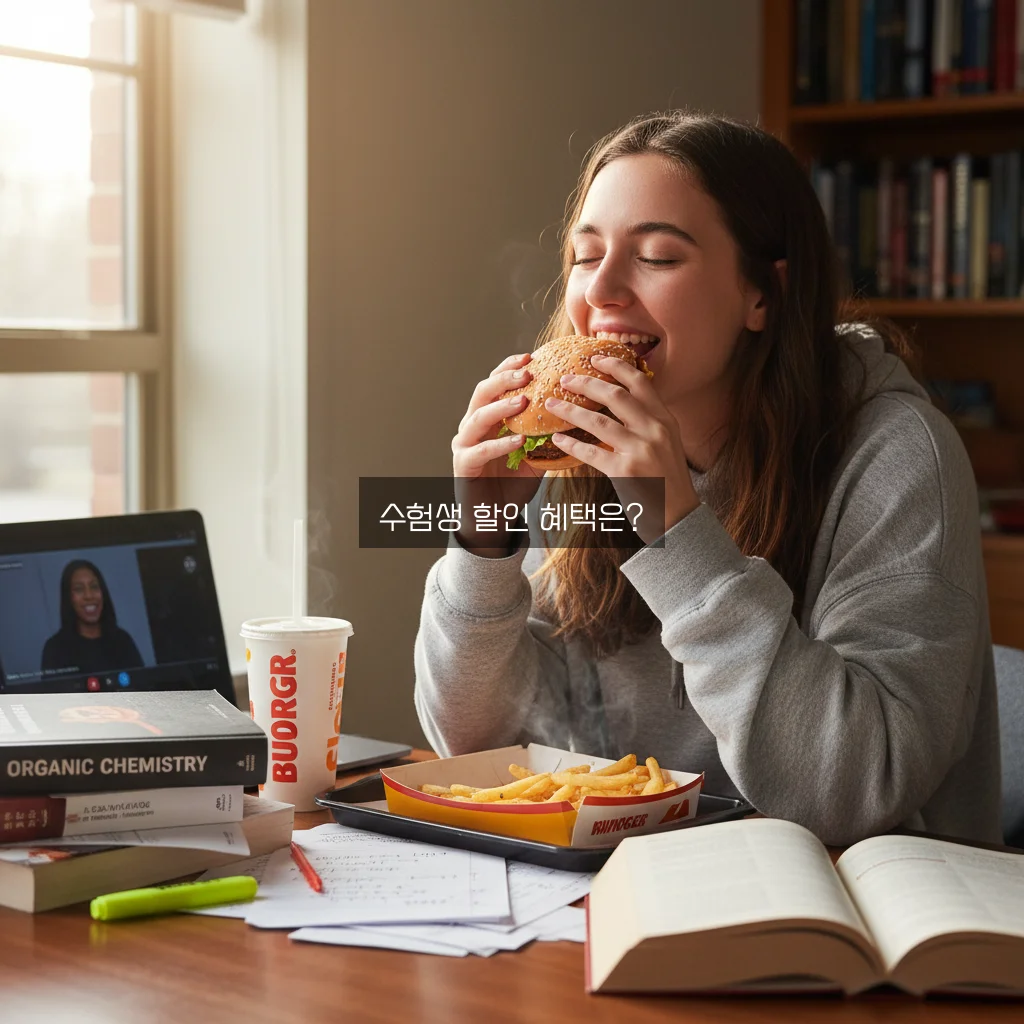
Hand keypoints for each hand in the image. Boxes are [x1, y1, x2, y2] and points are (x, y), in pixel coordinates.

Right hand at [451, 352, 544, 554]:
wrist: (493, 517)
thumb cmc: (514, 484)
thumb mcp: (537, 454)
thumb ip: (549, 434)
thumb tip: (582, 417)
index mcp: (487, 418)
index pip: (495, 384)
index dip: (509, 368)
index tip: (530, 356)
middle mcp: (472, 426)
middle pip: (483, 393)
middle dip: (504, 379)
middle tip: (527, 372)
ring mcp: (464, 445)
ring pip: (477, 417)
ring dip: (501, 406)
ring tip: (524, 400)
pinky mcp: (464, 465)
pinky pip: (481, 450)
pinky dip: (500, 443)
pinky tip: (519, 439)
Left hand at [544, 354, 699, 543]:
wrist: (678, 516)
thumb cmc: (667, 479)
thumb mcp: (667, 443)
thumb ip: (647, 421)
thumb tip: (619, 400)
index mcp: (664, 419)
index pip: (639, 382)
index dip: (615, 366)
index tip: (595, 358)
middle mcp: (654, 430)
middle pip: (615, 395)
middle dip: (586, 383)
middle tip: (565, 379)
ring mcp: (641, 450)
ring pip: (598, 421)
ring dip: (570, 411)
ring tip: (551, 405)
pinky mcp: (626, 471)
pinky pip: (591, 452)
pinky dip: (572, 445)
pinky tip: (557, 440)